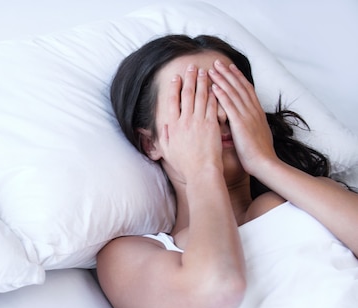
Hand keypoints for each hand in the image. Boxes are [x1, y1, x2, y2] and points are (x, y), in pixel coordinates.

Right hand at [160, 64, 222, 180]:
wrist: (201, 172)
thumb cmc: (185, 165)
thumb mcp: (167, 151)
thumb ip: (163, 136)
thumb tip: (160, 125)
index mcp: (172, 126)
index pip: (172, 101)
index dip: (174, 87)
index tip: (176, 77)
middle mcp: (185, 121)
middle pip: (186, 94)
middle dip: (189, 78)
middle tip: (191, 67)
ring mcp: (199, 121)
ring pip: (201, 96)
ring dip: (202, 82)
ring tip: (204, 72)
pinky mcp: (212, 124)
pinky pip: (213, 105)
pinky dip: (214, 94)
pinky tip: (215, 86)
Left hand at [208, 59, 276, 174]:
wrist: (264, 163)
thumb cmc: (258, 154)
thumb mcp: (255, 135)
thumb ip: (248, 126)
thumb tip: (243, 124)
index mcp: (256, 112)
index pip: (246, 90)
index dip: (238, 77)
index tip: (230, 68)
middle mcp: (253, 110)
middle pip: (239, 87)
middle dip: (228, 73)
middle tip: (218, 62)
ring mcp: (247, 116)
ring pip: (234, 93)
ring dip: (222, 80)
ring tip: (212, 69)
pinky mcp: (240, 123)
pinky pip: (230, 106)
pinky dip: (222, 95)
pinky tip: (214, 87)